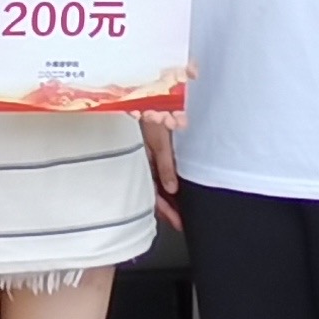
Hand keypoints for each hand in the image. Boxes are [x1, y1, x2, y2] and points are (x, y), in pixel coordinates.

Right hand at [139, 113, 181, 230]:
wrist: (138, 96)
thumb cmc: (146, 115)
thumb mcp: (159, 141)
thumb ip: (165, 164)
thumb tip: (172, 188)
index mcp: (140, 165)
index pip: (154, 196)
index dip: (167, 212)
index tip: (179, 223)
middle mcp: (140, 164)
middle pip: (154, 193)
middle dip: (168, 208)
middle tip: (181, 220)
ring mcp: (142, 158)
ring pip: (154, 183)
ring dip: (166, 196)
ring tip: (179, 207)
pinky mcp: (145, 149)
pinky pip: (154, 171)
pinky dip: (163, 181)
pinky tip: (171, 185)